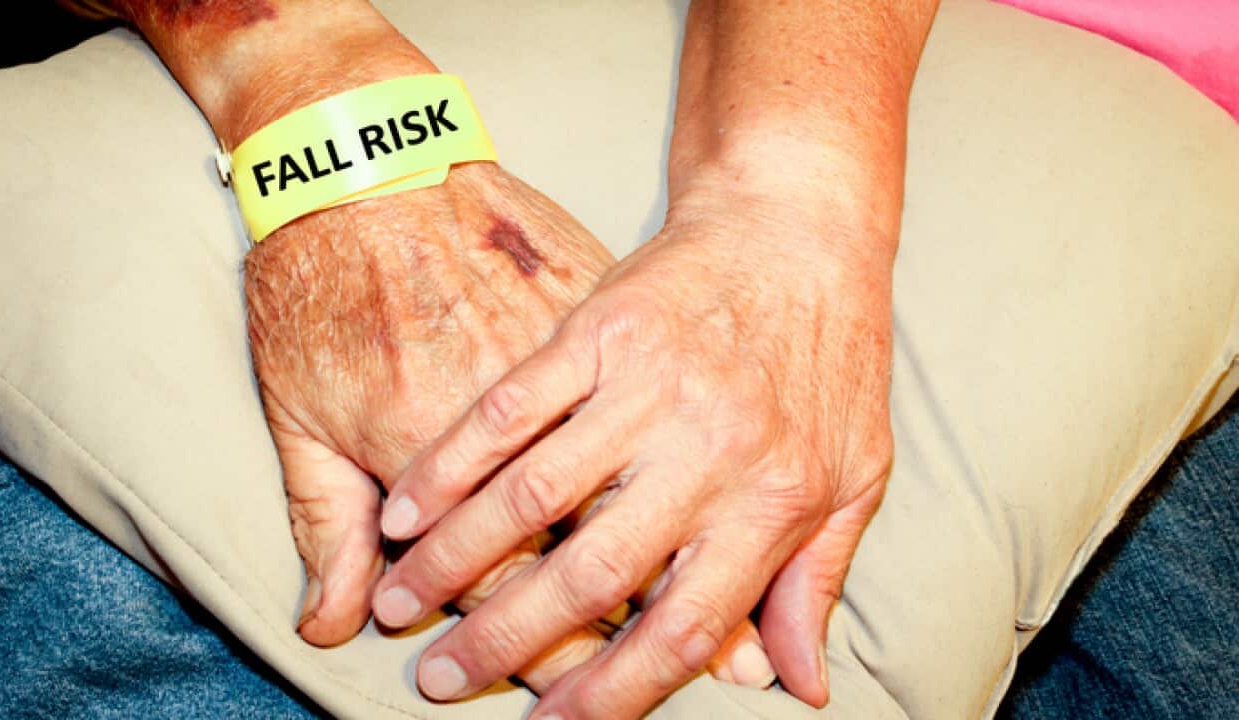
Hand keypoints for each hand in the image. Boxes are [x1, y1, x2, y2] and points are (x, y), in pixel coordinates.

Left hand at [115, 0, 779, 694]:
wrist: (383, 167)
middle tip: (614, 712)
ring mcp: (595, 371)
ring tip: (690, 662)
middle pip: (594, 567)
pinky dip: (657, 499)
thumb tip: (323, 625)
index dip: (543, 661)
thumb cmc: (322, 296)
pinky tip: (683, 553)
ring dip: (652, 595)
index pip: (515, 584)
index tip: (562, 718)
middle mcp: (532, 422)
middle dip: (602, 652)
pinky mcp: (610, 329)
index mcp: (442, 448)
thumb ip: (320, 525)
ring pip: (638, 510)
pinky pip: (635, 436)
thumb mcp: (297, 417)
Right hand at [375, 183, 895, 716]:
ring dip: (456, 559)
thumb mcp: (855, 473)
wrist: (799, 221)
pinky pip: (509, 409)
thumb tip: (796, 684)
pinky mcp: (598, 329)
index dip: (614, 692)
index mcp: (773, 501)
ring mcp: (646, 386)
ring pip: (534, 495)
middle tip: (440, 678)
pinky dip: (450, 463)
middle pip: (591, 573)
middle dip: (506, 638)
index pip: (683, 627)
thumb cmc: (833, 354)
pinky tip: (406, 506)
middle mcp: (706, 452)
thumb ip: (816, 580)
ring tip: (402, 604)